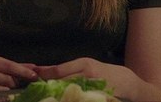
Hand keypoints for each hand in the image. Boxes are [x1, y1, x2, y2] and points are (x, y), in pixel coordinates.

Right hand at [0, 52, 37, 100]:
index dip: (22, 70)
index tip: (35, 75)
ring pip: (1, 89)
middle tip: (25, 88)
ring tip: (14, 94)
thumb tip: (28, 67)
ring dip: (9, 93)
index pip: (7, 64)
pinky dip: (1, 98)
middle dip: (17, 84)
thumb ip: (2, 67)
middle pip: (6, 78)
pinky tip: (4, 98)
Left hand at [34, 58, 149, 100]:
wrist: (129, 83)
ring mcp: (93, 85)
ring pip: (68, 90)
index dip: (44, 73)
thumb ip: (73, 71)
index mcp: (84, 63)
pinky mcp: (97, 95)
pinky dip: (69, 99)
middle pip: (61, 80)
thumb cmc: (106, 73)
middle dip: (46, 85)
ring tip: (44, 96)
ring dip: (56, 94)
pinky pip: (80, 98)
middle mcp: (87, 73)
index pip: (58, 69)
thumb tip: (51, 74)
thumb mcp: (89, 68)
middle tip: (32, 88)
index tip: (31, 75)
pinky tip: (63, 99)